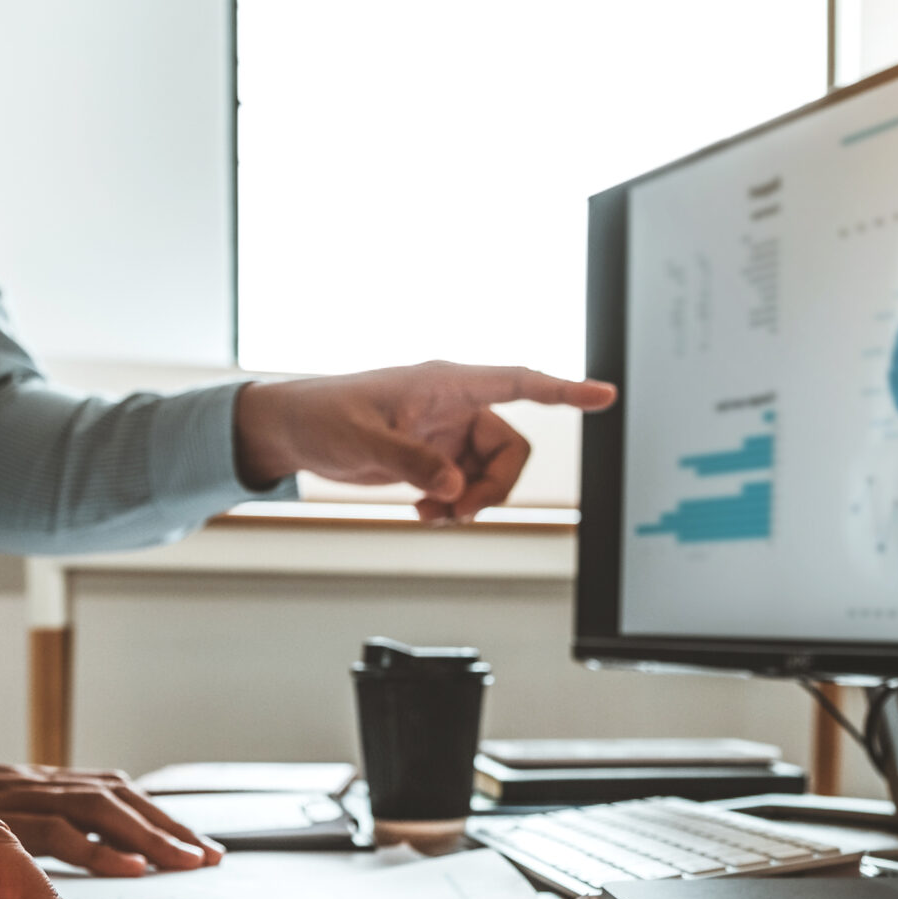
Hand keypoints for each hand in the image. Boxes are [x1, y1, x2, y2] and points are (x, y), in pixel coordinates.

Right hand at [0, 763, 224, 877]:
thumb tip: (43, 882)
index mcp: (17, 786)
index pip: (96, 790)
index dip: (147, 815)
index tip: (192, 848)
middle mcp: (16, 783)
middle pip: (109, 793)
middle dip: (166, 825)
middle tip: (211, 859)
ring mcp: (1, 794)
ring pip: (92, 805)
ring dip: (147, 836)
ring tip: (188, 865)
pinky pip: (49, 830)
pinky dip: (95, 851)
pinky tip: (130, 873)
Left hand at [235, 361, 616, 523]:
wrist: (293, 430)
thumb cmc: (322, 416)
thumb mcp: (363, 439)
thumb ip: (412, 463)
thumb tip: (453, 489)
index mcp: (446, 384)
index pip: (520, 382)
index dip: (566, 391)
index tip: (604, 396)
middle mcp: (455, 405)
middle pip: (511, 449)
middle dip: (494, 489)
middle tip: (459, 514)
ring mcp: (447, 431)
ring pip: (491, 473)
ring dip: (471, 503)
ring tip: (433, 516)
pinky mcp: (435, 456)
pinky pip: (467, 486)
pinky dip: (453, 506)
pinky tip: (424, 513)